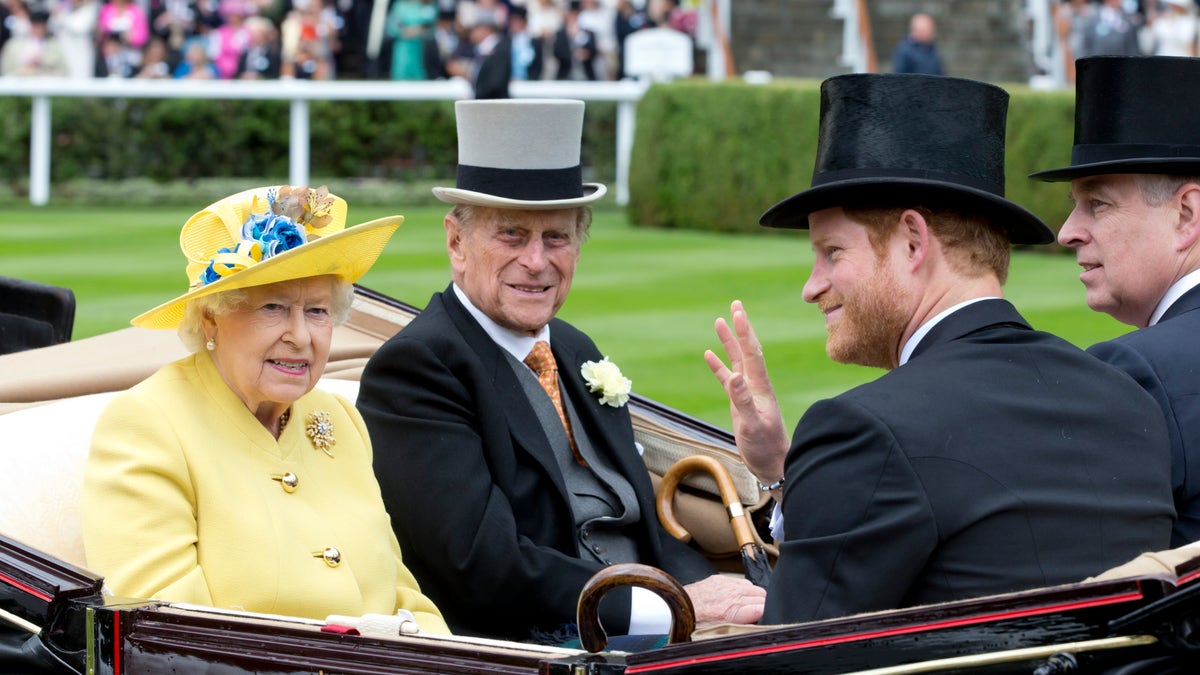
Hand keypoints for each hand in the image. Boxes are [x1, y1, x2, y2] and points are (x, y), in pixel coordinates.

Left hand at [684, 574, 765, 625]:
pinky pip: (741, 582)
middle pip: (762, 596)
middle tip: (758, 616)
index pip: (763, 608)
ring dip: (754, 598)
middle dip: (763, 606)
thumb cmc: (695, 624)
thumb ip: (742, 628)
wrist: (678, 608)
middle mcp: (731, 595)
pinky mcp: (720, 579)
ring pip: (754, 588)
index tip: (765, 620)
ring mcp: (726, 585)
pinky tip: (738, 598)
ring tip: (747, 607)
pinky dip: (743, 590)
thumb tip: (757, 626)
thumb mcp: (721, 633)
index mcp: (733, 611)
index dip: (767, 615)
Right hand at [704, 300, 788, 485]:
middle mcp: (755, 385)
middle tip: (735, 305)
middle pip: (747, 350)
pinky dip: (718, 365)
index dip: (744, 332)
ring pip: (737, 361)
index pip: (752, 353)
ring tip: (719, 322)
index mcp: (760, 387)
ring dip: (728, 342)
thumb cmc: (765, 447)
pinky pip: (727, 378)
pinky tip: (709, 355)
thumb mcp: (752, 425)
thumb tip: (733, 376)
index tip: (737, 312)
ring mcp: (748, 393)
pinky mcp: (741, 403)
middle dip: (740, 327)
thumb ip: (743, 401)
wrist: (773, 464)